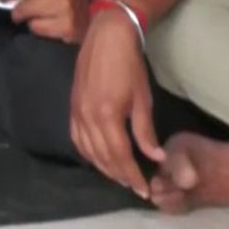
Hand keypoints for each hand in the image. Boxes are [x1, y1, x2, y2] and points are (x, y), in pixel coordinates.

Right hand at [69, 9, 164, 197]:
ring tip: (120, 176)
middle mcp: (87, 117)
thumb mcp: (143, 99)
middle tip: (135, 187)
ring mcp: (76, 112)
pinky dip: (87, 153)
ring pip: (87, 150)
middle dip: (119, 175)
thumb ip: (145, 131)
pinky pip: (76, 138)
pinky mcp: (72, 107)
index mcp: (107, 115)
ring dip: (103, 167)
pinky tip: (98, 158)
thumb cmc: (130, 65)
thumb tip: (155, 157)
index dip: (132, 175)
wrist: (106, 38)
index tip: (144, 190)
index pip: (120, 155)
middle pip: (103, 156)